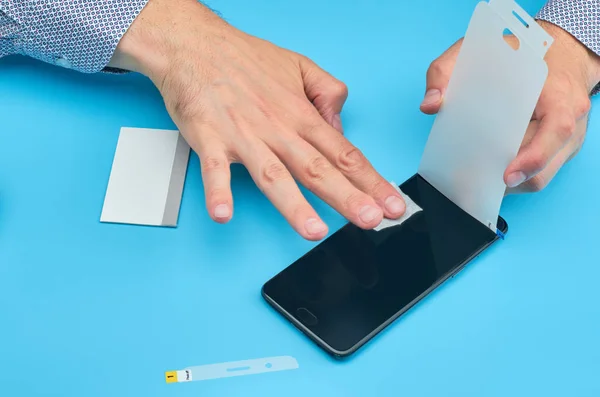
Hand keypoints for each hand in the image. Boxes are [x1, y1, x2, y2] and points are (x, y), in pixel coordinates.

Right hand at [109, 0, 406, 239]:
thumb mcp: (299, 65)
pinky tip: (223, 214)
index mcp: (301, 114)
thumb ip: (327, 92)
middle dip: (348, 197)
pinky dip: (218, 191)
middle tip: (371, 221)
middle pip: (318, 169)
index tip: (391, 204)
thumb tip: (340, 126)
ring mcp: (244, 136)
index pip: (344, 153)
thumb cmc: (244, 57)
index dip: (371, 181)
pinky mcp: (210, 139)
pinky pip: (214, 170)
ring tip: (314, 231)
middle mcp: (278, 128)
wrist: (195, 44)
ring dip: (294, 205)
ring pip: (273, 175)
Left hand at [420, 21, 599, 192]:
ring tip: (481, 177)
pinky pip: (542, 173)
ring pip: (544, 175)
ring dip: (512, 182)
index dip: (534, 157)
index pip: (557, 129)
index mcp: (557, 92)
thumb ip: (446, 71)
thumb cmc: (520, 51)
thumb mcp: (477, 50)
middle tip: (476, 179)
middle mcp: (571, 117)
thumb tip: (430, 104)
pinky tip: (493, 171)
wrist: (560, 50)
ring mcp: (571, 137)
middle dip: (510, 177)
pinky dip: (517, 177)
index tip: (507, 176)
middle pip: (545, 163)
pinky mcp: (563, 149)